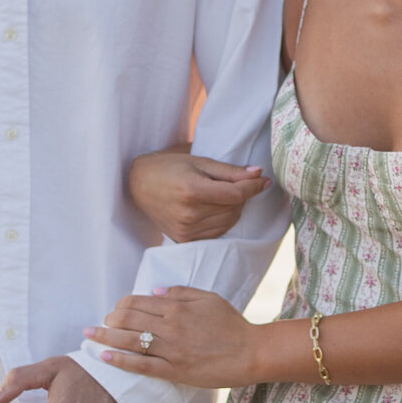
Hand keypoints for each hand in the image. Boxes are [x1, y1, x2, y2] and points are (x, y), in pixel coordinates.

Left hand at [85, 287, 258, 388]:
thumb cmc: (232, 324)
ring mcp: (171, 350)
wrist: (250, 353)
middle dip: (108, 320)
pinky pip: (141, 366)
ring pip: (130, 341)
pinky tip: (104, 356)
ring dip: (105, 337)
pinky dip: (120, 360)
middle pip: (128, 319)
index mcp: (177, 307)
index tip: (114, 310)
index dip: (120, 305)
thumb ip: (181, 292)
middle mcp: (170, 327)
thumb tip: (155, 291)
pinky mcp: (174, 371)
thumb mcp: (209, 298)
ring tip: (90, 337)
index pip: (138, 302)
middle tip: (99, 323)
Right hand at [129, 148, 269, 242]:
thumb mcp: (198, 162)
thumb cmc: (168, 167)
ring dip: (234, 208)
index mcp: (192, 191)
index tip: (263, 180)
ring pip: (229, 222)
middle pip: (234, 208)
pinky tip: (215, 208)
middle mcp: (189, 214)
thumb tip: (257, 173)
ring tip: (223, 194)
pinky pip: (217, 233)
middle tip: (237, 182)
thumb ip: (228, 171)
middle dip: (242, 195)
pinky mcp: (184, 240)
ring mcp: (186, 230)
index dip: (253, 187)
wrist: (137, 184)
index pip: (235, 194)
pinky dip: (223, 221)